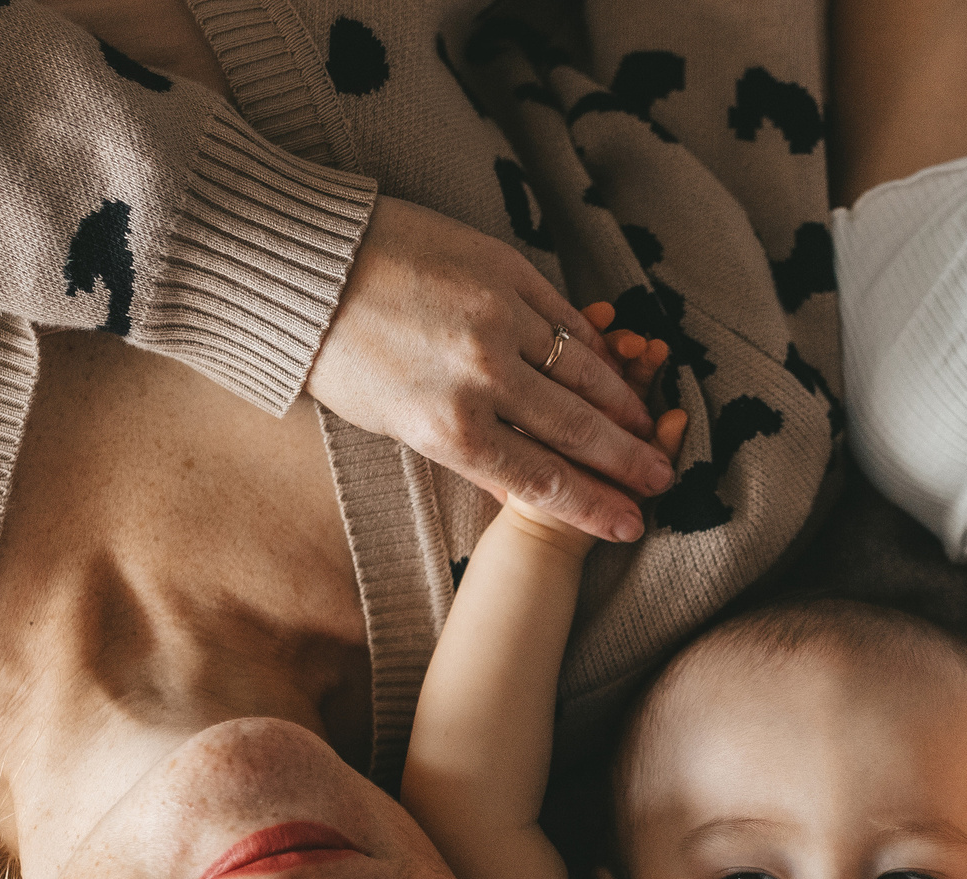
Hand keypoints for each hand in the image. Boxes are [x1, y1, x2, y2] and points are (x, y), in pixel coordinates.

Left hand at [309, 198, 676, 542]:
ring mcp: (498, 318)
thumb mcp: (393, 423)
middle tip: (663, 480)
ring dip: (624, 405)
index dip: (593, 506)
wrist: (303, 265)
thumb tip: (524, 475)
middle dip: (627, 462)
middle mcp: (482, 377)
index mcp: (447, 429)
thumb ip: (464, 447)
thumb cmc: (338, 354)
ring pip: (583, 372)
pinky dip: (596, 346)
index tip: (630, 524)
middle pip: (576, 431)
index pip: (541, 479)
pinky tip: (616, 364)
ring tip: (650, 428)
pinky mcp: (503, 268)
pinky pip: (565, 316)